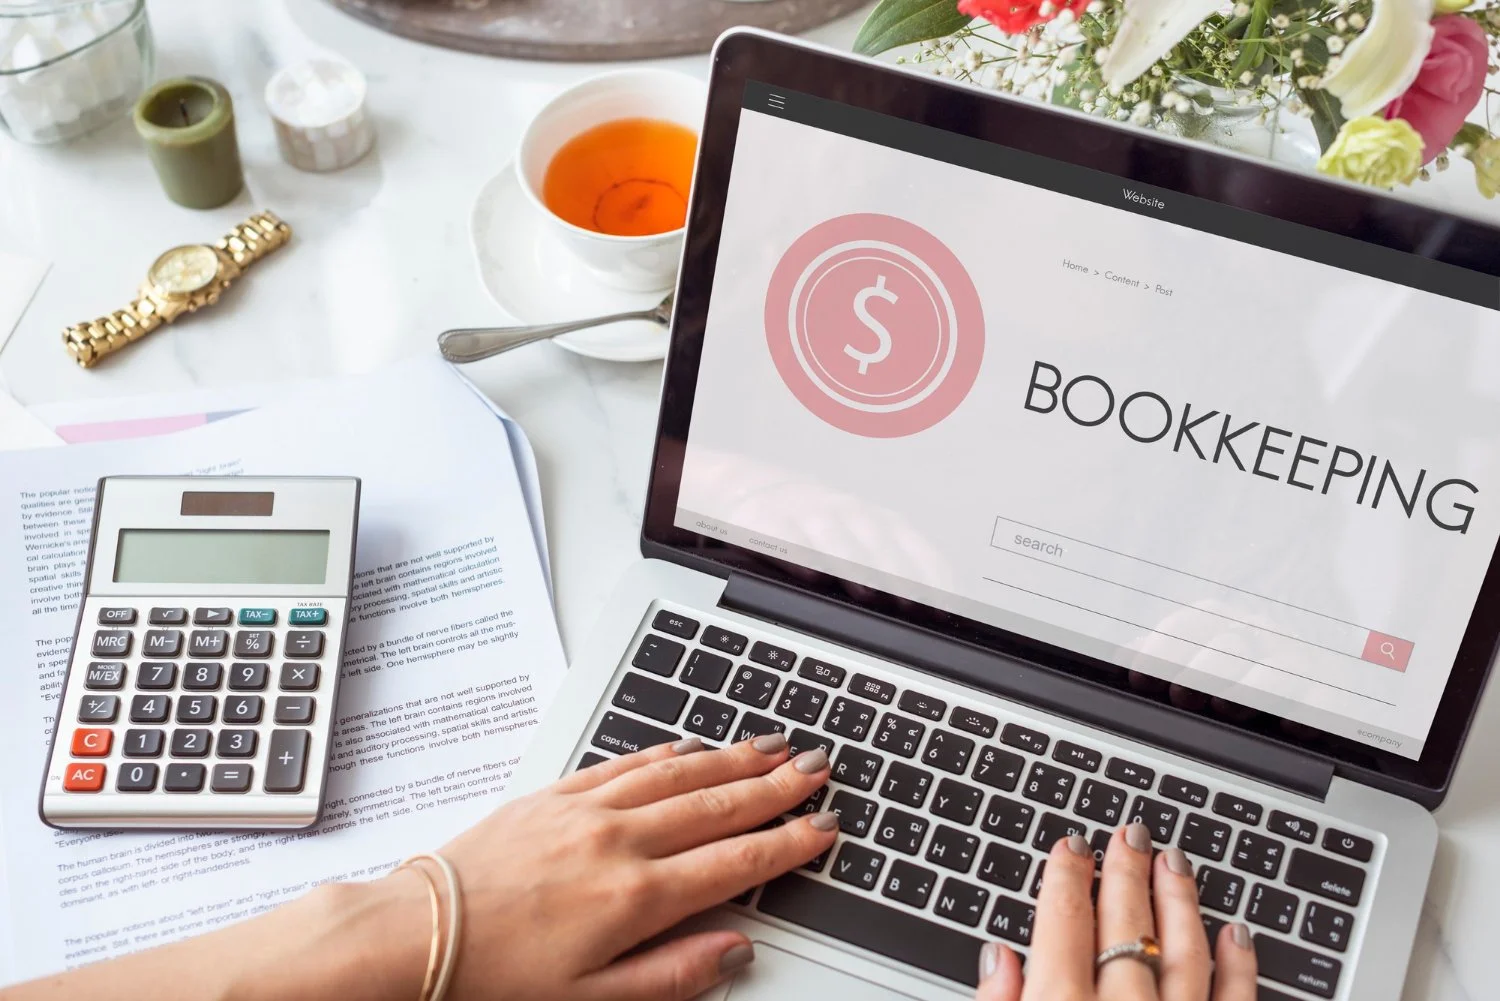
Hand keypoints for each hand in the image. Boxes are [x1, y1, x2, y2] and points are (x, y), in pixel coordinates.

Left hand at [399, 734, 834, 1000]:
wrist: (412, 938)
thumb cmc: (493, 980)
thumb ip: (673, 976)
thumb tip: (734, 951)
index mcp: (635, 898)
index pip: (735, 861)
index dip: (786, 843)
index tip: (822, 827)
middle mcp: (617, 842)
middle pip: (717, 805)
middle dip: (775, 785)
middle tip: (817, 767)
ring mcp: (584, 811)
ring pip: (678, 773)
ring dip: (732, 758)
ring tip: (772, 745)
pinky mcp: (552, 796)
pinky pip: (624, 763)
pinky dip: (666, 751)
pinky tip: (690, 745)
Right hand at [975, 824, 1257, 1000]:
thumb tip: (998, 960)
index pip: (1062, 923)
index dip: (1065, 876)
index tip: (1070, 847)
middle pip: (1125, 925)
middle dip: (1125, 872)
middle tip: (1130, 834)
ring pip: (1184, 953)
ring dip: (1180, 902)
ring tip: (1174, 861)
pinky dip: (1238, 966)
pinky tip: (1235, 932)